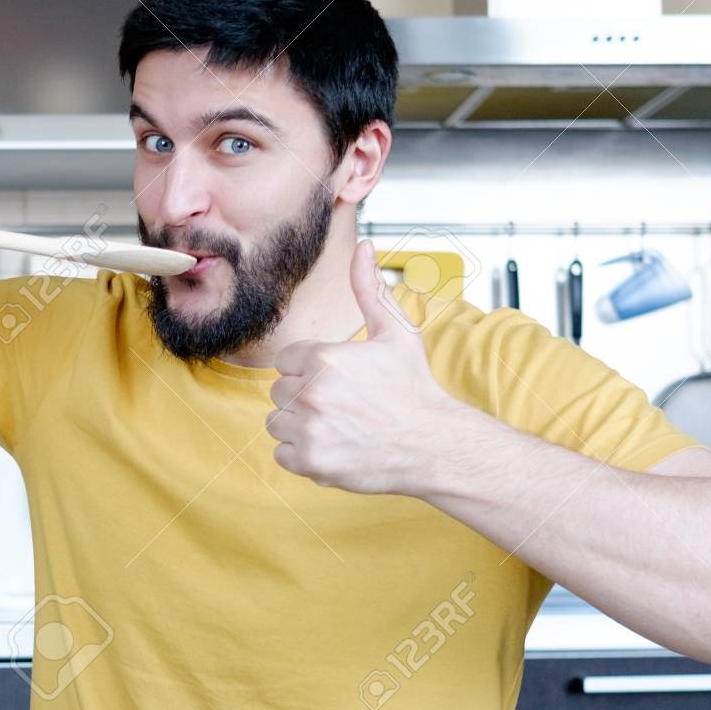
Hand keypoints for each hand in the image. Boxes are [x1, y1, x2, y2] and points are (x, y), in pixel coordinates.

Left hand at [267, 239, 459, 494]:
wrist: (434, 444)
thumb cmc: (415, 388)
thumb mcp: (396, 332)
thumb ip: (369, 289)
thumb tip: (362, 247)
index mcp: (325, 358)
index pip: (287, 361)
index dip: (311, 370)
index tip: (339, 381)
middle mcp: (312, 393)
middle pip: (279, 391)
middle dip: (304, 397)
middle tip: (343, 405)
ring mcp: (309, 430)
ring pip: (277, 422)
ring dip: (300, 426)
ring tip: (338, 426)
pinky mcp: (311, 462)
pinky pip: (281, 454)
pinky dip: (302, 455)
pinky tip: (334, 446)